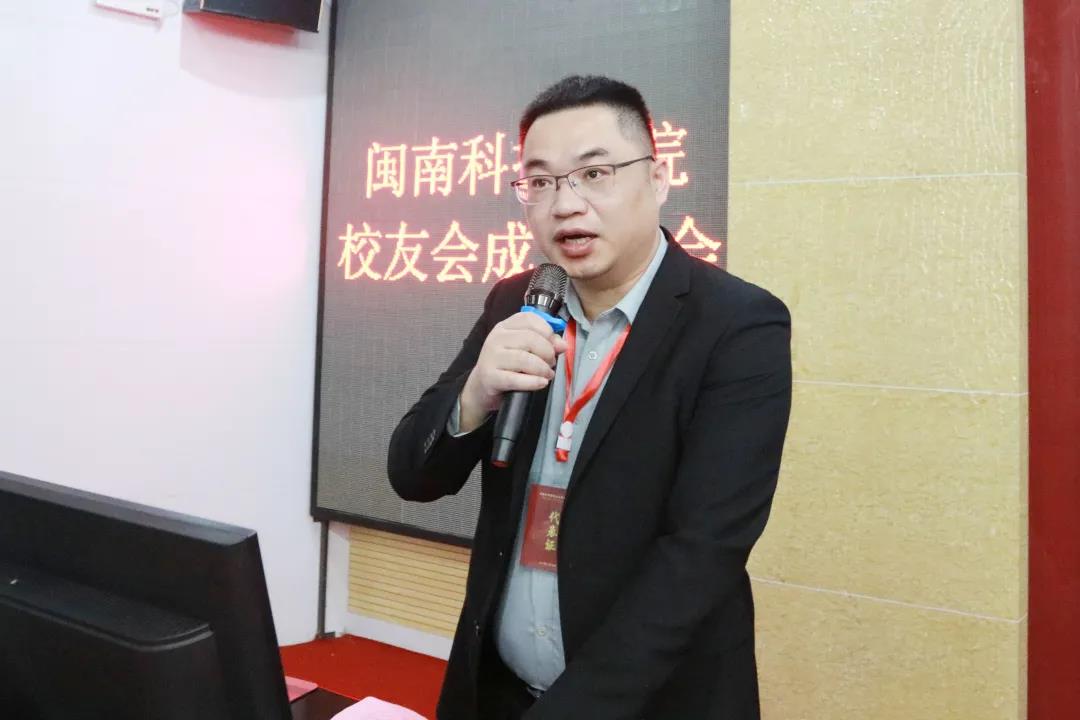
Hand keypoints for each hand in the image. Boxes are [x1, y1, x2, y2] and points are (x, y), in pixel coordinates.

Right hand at [459, 312, 567, 432]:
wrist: (481, 385)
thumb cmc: (506, 365)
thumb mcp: (522, 348)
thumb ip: (543, 342)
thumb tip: (562, 344)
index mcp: (505, 327)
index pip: (529, 319)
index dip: (547, 331)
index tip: (554, 345)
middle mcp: (496, 338)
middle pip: (530, 339)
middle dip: (547, 352)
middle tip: (551, 363)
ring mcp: (491, 357)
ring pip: (524, 359)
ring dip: (542, 369)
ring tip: (547, 375)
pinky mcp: (490, 377)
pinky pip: (515, 379)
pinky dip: (533, 382)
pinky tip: (541, 383)